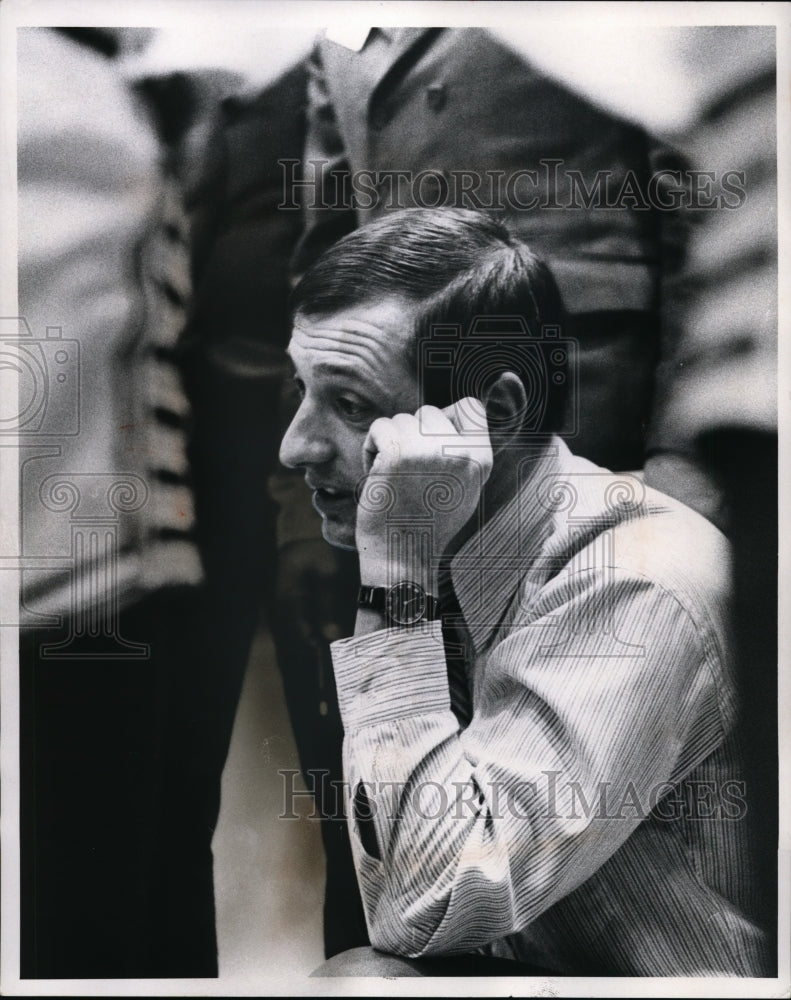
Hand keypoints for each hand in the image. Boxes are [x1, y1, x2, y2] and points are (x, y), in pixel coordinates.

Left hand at [356, 398, 492, 588]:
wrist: (403, 558)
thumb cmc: (428, 524)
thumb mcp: (465, 488)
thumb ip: (465, 451)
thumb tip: (450, 412)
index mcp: (481, 459)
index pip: (470, 407)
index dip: (446, 419)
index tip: (431, 447)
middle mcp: (459, 451)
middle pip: (428, 412)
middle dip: (413, 435)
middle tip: (408, 471)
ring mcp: (428, 451)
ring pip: (401, 419)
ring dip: (390, 443)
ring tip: (394, 477)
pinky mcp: (397, 453)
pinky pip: (380, 427)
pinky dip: (371, 447)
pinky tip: (376, 473)